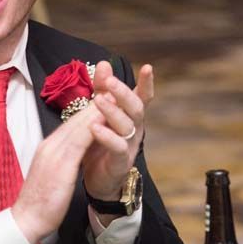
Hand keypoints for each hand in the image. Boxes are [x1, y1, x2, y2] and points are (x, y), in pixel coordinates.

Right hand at [13, 103, 102, 243]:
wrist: (26, 220)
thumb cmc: (40, 200)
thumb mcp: (53, 173)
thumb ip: (62, 158)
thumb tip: (72, 151)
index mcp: (49, 147)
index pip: (73, 122)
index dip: (90, 107)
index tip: (106, 94)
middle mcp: (51, 145)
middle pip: (76, 118)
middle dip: (96, 100)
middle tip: (112, 83)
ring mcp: (53, 153)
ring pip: (78, 125)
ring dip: (97, 108)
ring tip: (114, 94)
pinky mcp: (59, 165)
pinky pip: (78, 141)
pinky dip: (92, 127)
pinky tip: (105, 119)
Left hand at [81, 61, 152, 206]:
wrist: (99, 180)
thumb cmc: (100, 143)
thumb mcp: (99, 113)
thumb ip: (102, 89)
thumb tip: (104, 63)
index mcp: (131, 116)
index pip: (142, 96)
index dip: (146, 83)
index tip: (148, 67)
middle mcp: (135, 129)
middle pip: (136, 107)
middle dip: (124, 93)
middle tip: (110, 81)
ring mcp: (129, 145)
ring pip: (127, 125)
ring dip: (113, 111)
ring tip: (98, 100)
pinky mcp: (121, 161)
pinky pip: (117, 147)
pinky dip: (106, 136)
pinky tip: (93, 127)